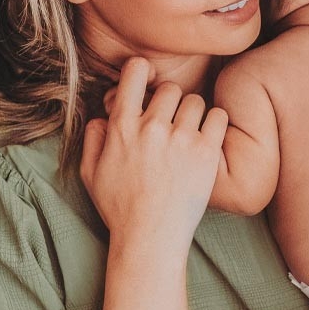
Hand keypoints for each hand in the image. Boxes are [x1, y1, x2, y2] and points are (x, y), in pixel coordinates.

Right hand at [81, 57, 228, 254]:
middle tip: (171, 121)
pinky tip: (208, 137)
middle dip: (171, 101)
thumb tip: (102, 116)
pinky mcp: (205, 153)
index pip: (135, 72)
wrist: (150, 237)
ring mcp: (180, 139)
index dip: (142, 71)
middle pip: (170, 88)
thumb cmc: (119, 208)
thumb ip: (93, 138)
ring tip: (190, 132)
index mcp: (122, 127)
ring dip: (193, 113)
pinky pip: (218, 117)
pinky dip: (215, 123)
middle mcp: (151, 128)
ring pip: (195, 101)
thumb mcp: (90, 173)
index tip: (147, 83)